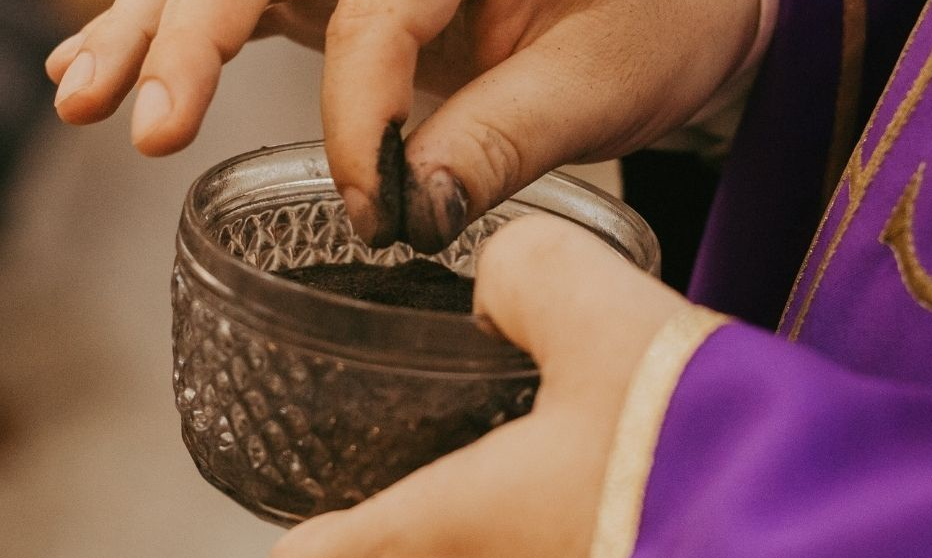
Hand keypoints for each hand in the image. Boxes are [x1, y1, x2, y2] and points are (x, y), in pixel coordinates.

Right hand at [45, 0, 759, 251]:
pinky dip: (191, 37)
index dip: (360, 118)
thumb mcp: (606, 82)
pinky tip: (128, 66)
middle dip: (191, 38)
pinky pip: (262, 3)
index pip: (376, 15)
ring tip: (88, 97)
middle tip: (136, 120)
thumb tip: (415, 208)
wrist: (682, 6)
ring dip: (160, 33)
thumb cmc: (663, 23)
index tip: (378, 211)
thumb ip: (506, 137)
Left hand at [268, 214, 692, 557]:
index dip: (308, 538)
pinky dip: (560, 528)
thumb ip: (530, 275)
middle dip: (401, 538)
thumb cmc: (702, 439)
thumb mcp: (605, 316)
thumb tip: (503, 279)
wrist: (832, 516)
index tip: (302, 528)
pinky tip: (602, 493)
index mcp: (465, 518)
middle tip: (403, 494)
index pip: (330, 553)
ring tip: (515, 483)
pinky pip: (560, 551)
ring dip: (494, 535)